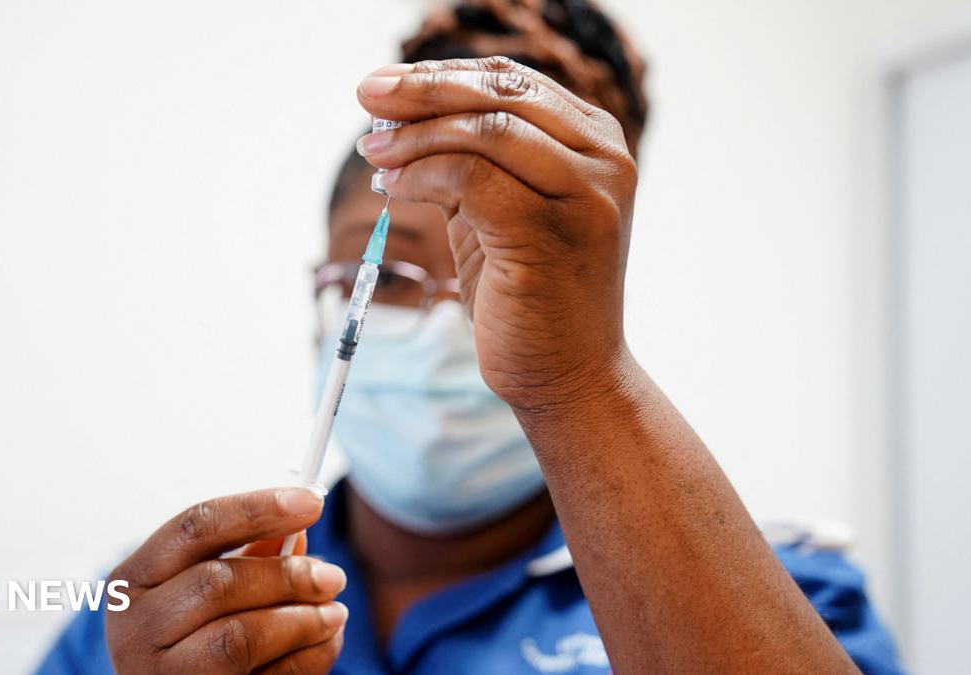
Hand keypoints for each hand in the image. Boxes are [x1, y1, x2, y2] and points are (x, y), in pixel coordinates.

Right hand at [106, 488, 347, 673]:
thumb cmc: (181, 642)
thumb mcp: (198, 594)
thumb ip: (245, 559)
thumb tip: (296, 528)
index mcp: (132, 582)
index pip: (195, 527)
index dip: (257, 509)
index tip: (311, 501)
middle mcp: (135, 628)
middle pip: (220, 583)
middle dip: (288, 576)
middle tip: (333, 576)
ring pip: (240, 637)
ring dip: (302, 620)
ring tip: (335, 614)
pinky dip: (307, 659)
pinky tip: (324, 644)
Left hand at [355, 57, 637, 412]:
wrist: (569, 375)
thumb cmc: (530, 294)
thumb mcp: (502, 210)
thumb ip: (471, 160)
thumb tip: (396, 114)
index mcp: (596, 143)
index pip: (511, 82)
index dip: (441, 73)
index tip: (385, 85)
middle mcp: (603, 160)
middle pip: (499, 95)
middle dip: (421, 90)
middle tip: (367, 97)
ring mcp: (584, 195)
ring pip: (483, 132)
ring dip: (414, 136)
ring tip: (374, 153)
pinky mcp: (550, 233)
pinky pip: (470, 178)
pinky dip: (422, 175)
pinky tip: (394, 187)